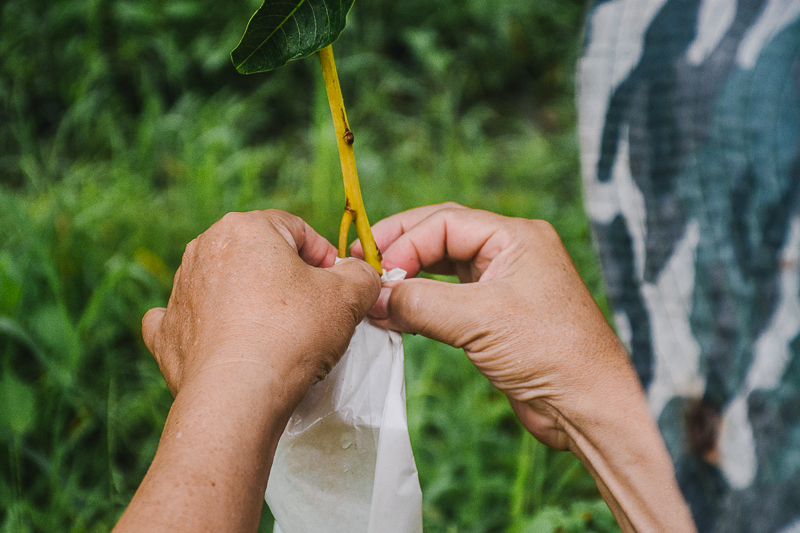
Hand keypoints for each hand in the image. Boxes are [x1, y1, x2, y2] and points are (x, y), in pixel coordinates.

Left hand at [116, 210, 379, 532]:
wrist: (237, 397)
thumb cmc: (292, 334)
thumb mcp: (348, 295)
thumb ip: (361, 274)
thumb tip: (359, 274)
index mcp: (245, 228)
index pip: (296, 229)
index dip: (324, 257)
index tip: (339, 287)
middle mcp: (204, 249)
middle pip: (259, 256)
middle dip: (287, 279)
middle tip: (313, 313)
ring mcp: (181, 291)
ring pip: (227, 286)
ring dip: (252, 302)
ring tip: (279, 336)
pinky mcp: (166, 333)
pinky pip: (190, 320)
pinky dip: (207, 329)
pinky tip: (226, 343)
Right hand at [355, 203, 627, 448]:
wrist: (587, 405)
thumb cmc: (551, 352)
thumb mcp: (479, 320)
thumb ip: (420, 303)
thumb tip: (373, 295)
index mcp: (516, 236)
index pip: (445, 222)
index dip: (405, 242)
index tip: (376, 271)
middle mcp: (510, 252)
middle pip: (442, 236)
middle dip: (401, 250)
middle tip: (363, 265)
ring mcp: (503, 284)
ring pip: (443, 267)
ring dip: (409, 278)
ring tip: (376, 293)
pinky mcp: (496, 316)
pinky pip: (449, 298)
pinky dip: (421, 304)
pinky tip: (397, 314)